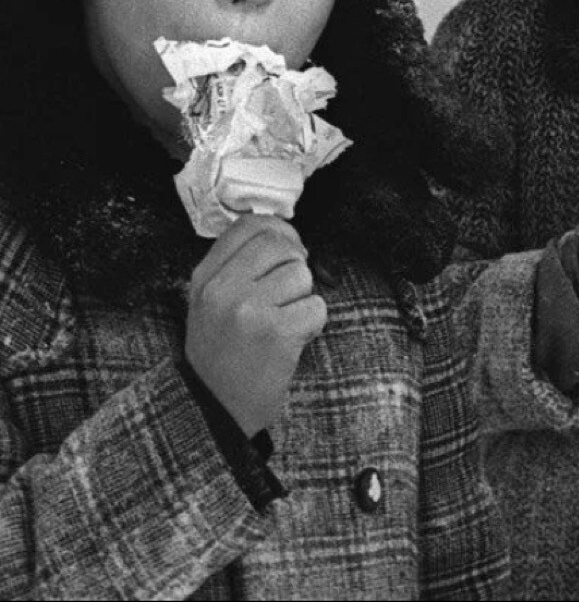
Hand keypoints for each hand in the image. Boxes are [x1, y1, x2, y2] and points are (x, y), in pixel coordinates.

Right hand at [185, 215, 326, 435]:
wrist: (216, 409)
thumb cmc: (222, 355)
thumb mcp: (210, 304)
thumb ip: (237, 267)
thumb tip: (283, 233)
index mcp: (205, 278)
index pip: (249, 226)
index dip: (278, 230)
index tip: (288, 248)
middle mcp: (222, 289)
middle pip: (281, 244)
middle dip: (296, 263)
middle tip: (291, 290)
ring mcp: (248, 310)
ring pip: (302, 275)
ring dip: (303, 298)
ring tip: (284, 321)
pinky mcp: (276, 332)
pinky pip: (316, 307)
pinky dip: (313, 324)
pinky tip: (292, 340)